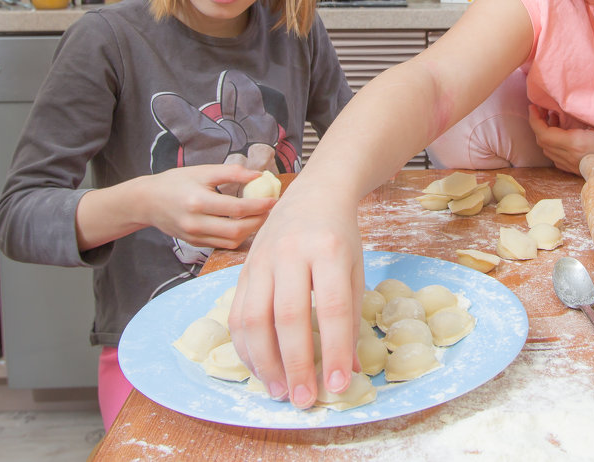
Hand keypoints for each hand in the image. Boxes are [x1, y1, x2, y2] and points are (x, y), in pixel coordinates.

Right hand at [137, 164, 275, 248]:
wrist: (147, 201)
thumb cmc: (176, 182)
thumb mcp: (202, 171)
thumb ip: (231, 172)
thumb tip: (259, 175)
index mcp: (198, 201)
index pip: (237, 208)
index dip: (259, 205)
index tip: (274, 199)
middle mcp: (195, 222)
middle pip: (237, 230)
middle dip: (259, 221)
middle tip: (270, 211)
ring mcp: (194, 236)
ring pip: (231, 241)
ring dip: (251, 231)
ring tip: (260, 216)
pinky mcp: (194, 243)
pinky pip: (222, 244)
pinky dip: (238, 236)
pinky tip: (246, 224)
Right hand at [230, 182, 363, 409]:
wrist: (314, 194)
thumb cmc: (340, 236)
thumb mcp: (356, 269)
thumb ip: (351, 318)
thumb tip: (348, 369)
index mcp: (328, 250)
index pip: (332, 307)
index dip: (335, 350)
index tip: (340, 384)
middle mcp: (290, 253)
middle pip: (288, 317)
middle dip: (296, 364)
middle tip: (303, 399)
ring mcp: (261, 260)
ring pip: (254, 318)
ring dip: (265, 362)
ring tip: (280, 391)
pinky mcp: (242, 269)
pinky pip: (236, 314)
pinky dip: (246, 347)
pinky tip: (260, 368)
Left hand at [527, 105, 593, 177]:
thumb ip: (578, 117)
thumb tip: (563, 107)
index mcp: (574, 143)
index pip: (543, 133)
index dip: (534, 119)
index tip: (533, 107)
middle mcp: (570, 157)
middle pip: (542, 142)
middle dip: (538, 125)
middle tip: (541, 109)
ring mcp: (572, 166)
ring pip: (548, 151)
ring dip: (546, 134)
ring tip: (553, 118)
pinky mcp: (577, 170)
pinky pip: (557, 158)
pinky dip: (554, 144)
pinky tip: (562, 135)